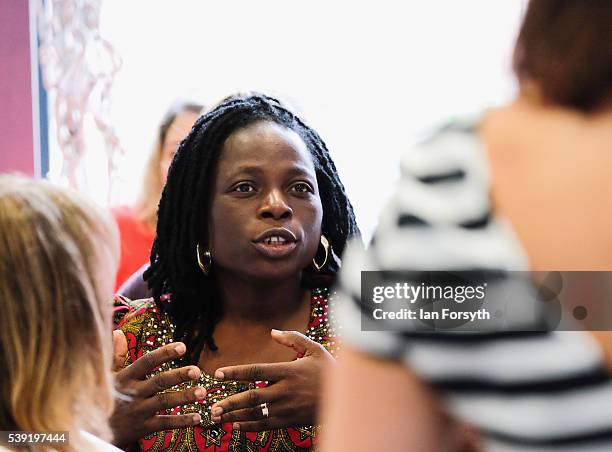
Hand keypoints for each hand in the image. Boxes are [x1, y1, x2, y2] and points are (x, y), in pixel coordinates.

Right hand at [111, 330, 205, 446]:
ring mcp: (138, 411)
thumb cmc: (102, 398)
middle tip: (197, 371)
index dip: (164, 353)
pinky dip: (182, 421)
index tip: (182, 346)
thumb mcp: (105, 376)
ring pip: (164, 402)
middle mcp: (133, 393)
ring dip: (185, 397)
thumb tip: (117, 333)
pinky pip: (164, 423)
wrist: (90, 432)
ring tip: (203, 392)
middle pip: (159, 381)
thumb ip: (115, 355)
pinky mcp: (142, 428)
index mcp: (126, 377)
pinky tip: (197, 417)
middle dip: (179, 375)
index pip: (147, 362)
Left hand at [210, 329, 334, 430]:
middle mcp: (286, 391)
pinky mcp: (290, 421)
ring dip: (235, 416)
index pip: (256, 371)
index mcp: (289, 371)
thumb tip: (272, 332)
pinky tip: (236, 426)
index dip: (236, 372)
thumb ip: (293, 339)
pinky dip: (249, 426)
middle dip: (229, 402)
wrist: (348, 399)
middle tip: (212, 406)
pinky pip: (266, 425)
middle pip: (251, 397)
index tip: (219, 373)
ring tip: (218, 417)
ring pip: (256, 414)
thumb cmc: (329, 370)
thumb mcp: (315, 349)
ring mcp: (287, 408)